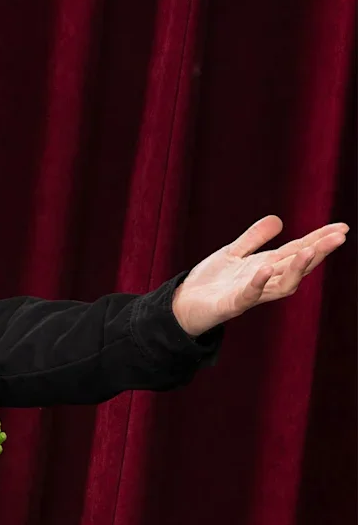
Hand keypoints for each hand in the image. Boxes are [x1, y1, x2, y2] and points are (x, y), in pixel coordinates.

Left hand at [172, 216, 348, 335]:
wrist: (183, 304)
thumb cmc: (211, 282)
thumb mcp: (233, 253)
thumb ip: (254, 238)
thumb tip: (279, 219)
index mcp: (266, 266)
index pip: (297, 251)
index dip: (319, 239)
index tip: (342, 227)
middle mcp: (264, 281)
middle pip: (297, 266)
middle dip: (318, 252)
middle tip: (339, 237)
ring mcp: (250, 294)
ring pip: (282, 284)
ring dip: (297, 268)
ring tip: (309, 250)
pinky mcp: (231, 305)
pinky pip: (249, 295)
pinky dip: (258, 283)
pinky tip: (266, 269)